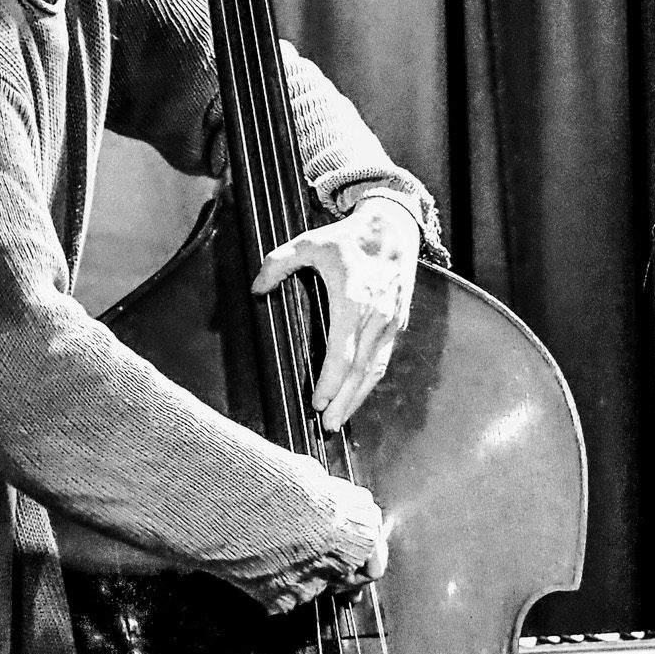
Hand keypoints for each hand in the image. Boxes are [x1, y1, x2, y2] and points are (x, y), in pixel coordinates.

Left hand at [252, 196, 421, 432]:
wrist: (394, 228)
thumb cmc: (350, 237)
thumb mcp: (310, 242)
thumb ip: (279, 263)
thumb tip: (255, 288)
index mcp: (354, 301)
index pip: (344, 354)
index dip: (331, 382)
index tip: (316, 402)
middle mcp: (377, 317)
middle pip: (362, 371)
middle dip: (344, 401)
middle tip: (327, 425)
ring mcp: (391, 322)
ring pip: (376, 369)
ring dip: (359, 397)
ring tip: (340, 418)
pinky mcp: (398, 323)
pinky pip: (384, 358)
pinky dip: (370, 380)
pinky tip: (356, 392)